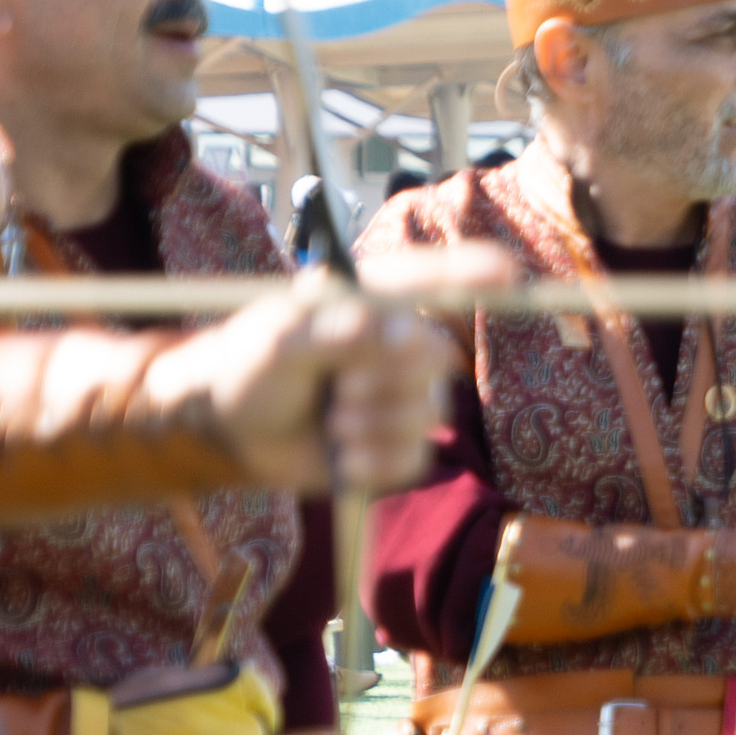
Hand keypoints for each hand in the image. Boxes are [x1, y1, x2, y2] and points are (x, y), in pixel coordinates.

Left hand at [142, 282, 461, 495]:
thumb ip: (332, 332)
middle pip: (436, 359)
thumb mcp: (277, 341)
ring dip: (375, 424)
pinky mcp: (394, 445)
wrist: (228, 428)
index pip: (431, 281)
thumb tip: (390, 328)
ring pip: (428, 414)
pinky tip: (343, 454)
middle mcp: (395, 345)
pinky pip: (414, 458)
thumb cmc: (248, 366)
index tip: (507, 273)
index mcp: (372, 304)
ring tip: (332, 422)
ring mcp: (399, 396)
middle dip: (387, 380)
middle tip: (338, 388)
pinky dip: (376, 461)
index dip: (472, 273)